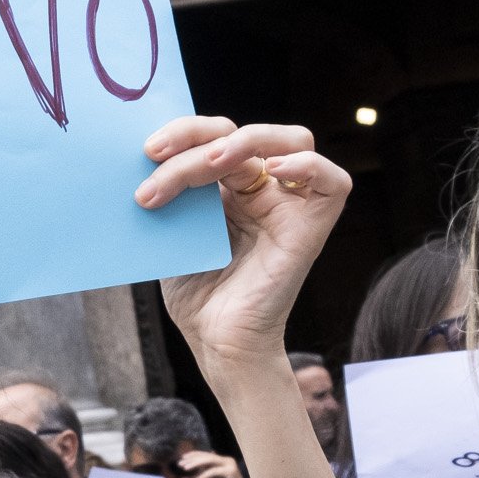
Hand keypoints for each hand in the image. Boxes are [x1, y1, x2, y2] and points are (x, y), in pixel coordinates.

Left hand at [138, 119, 351, 376]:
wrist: (216, 343)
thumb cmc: (197, 295)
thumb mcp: (173, 233)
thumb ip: (172, 193)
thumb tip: (146, 157)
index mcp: (228, 187)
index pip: (214, 136)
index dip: (183, 133)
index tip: (146, 153)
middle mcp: (261, 190)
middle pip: (242, 133)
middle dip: (197, 136)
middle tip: (156, 157)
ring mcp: (288, 206)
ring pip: (288, 142)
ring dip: (243, 142)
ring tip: (207, 163)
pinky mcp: (310, 229)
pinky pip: (332, 182)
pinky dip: (306, 166)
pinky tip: (271, 170)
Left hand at [176, 450, 245, 477]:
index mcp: (221, 461)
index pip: (205, 454)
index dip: (193, 455)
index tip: (182, 458)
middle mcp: (225, 460)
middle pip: (206, 456)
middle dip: (192, 459)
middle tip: (180, 464)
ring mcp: (229, 464)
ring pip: (209, 460)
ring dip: (196, 464)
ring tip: (185, 468)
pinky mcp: (230, 471)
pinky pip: (213, 471)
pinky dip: (203, 476)